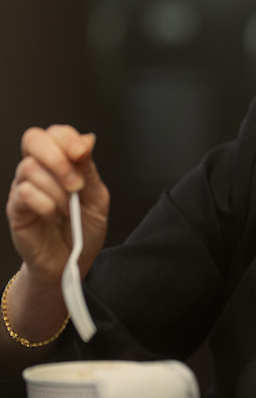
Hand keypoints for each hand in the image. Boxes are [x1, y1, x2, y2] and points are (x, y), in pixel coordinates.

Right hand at [7, 125, 108, 284]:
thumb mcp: (97, 199)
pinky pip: (25, 193)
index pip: (54, 133)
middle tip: (76, 183)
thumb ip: (90, 170)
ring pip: (31, 168)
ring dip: (57, 190)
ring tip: (68, 209)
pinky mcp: (16, 208)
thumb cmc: (82, 231)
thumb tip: (87, 141)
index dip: (67, 138)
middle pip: (33, 140)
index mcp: (60, 164)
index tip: (82, 153)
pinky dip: (46, 205)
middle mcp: (39, 171)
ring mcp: (24, 188)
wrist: (71, 263)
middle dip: (58, 157)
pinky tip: (54, 217)